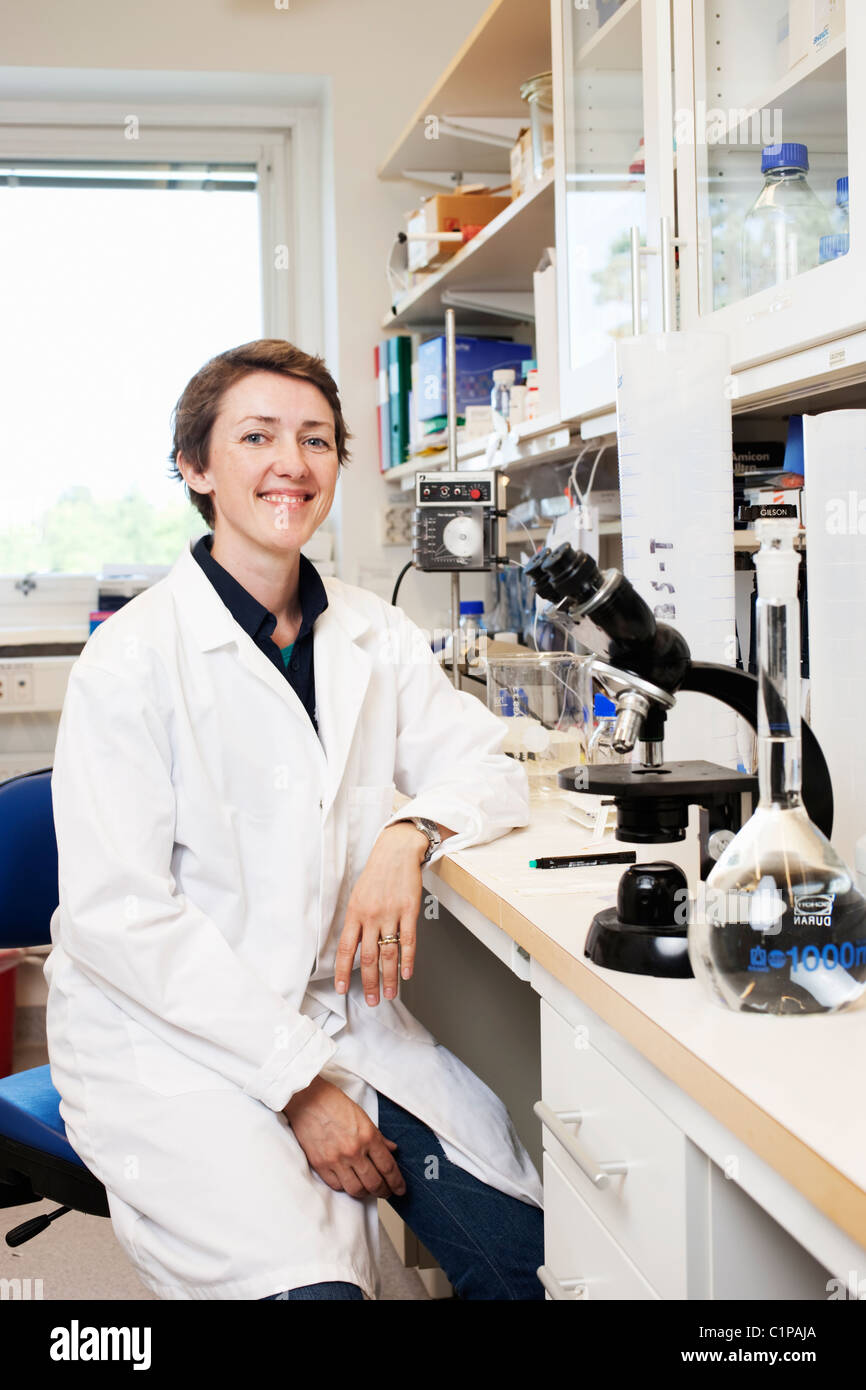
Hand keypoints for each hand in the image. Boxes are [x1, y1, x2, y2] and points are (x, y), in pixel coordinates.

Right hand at [283, 1075, 405, 1198]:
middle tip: (386, 1192)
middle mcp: (354, 1151)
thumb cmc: (335, 1104)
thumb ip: (378, 1136)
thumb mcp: (363, 1117)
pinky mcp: (320, 1165)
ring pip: (356, 1189)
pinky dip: (345, 1187)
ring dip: (365, 1193)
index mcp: (368, 1136)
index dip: (397, 1183)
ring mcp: (336, 1160)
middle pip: (374, 1183)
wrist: (307, 1099)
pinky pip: (337, 1186)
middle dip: (384, 1191)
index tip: (400, 1190)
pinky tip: (349, 1182)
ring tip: (368, 1190)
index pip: (388, 1167)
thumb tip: (392, 1150)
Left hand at [334, 821, 428, 1005]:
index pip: (345, 949)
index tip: (342, 989)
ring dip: (389, 978)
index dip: (342, 971)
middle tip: (372, 1001)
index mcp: (354, 913)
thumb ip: (355, 922)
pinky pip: (408, 941)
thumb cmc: (376, 874)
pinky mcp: (409, 910)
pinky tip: (407, 974)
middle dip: (369, 983)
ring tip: (390, 994)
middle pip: (367, 957)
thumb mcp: (357, 896)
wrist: (396, 851)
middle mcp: (371, 915)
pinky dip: (407, 960)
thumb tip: (352, 948)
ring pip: (388, 953)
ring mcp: (391, 913)